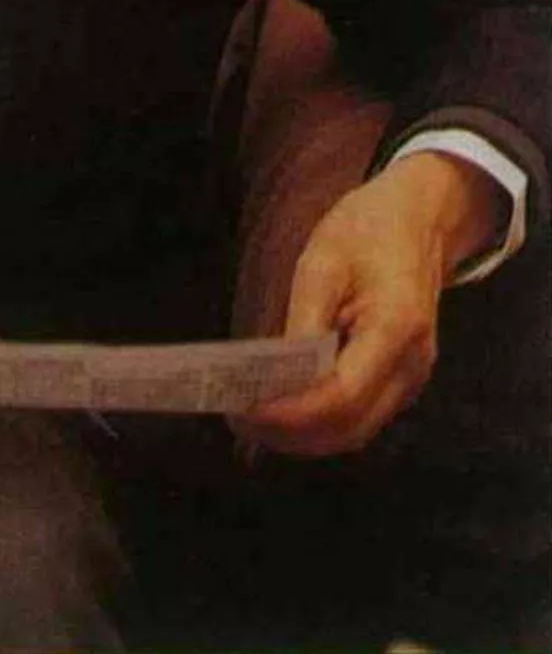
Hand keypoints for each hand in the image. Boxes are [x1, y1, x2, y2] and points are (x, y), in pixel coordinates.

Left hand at [237, 152, 502, 456]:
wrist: (418, 219)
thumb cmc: (369, 230)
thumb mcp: (324, 260)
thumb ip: (304, 320)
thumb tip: (276, 375)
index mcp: (397, 328)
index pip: (341, 395)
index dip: (291, 411)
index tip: (246, 410)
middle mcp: (412, 365)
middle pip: (350, 427)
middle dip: (292, 433)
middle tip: (238, 420)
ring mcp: (412, 377)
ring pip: (356, 432)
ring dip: (305, 436)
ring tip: (252, 420)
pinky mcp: (402, 380)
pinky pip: (361, 417)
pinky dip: (322, 423)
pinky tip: (285, 409)